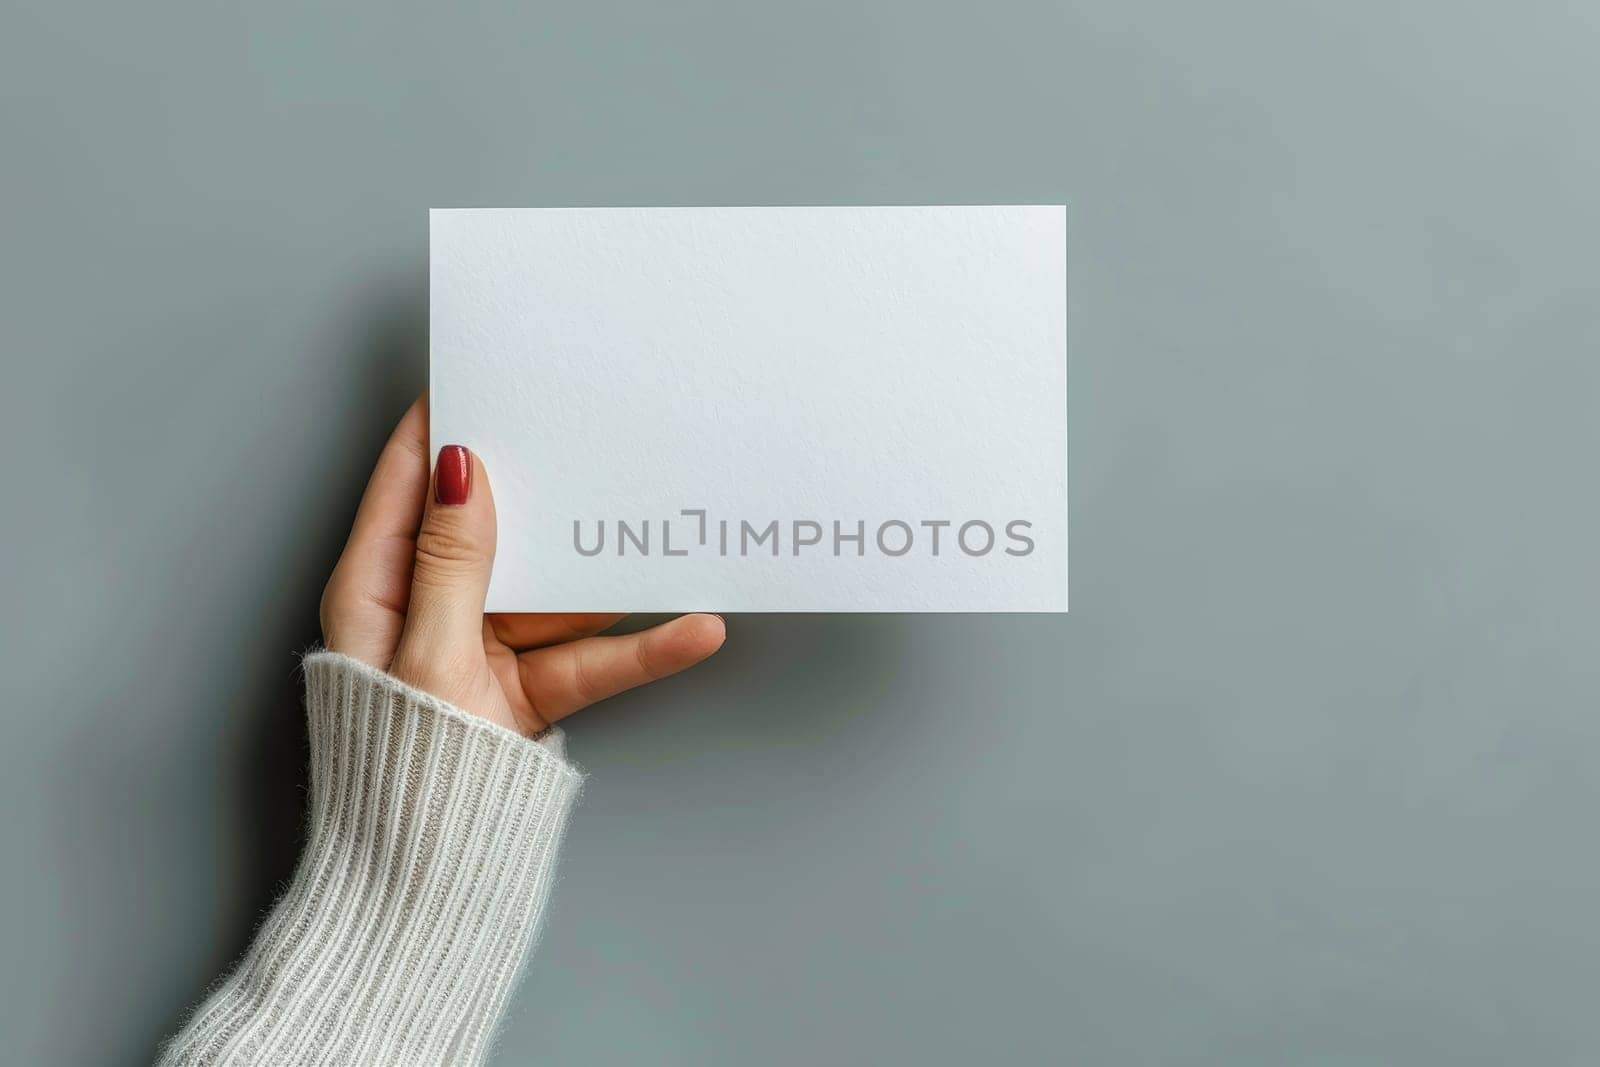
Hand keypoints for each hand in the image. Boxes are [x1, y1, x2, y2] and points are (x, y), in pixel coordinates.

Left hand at [319, 394, 725, 734]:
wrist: (424, 885)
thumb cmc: (399, 773)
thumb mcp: (428, 657)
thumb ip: (453, 564)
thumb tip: (465, 470)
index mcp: (374, 589)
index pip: (409, 484)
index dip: (444, 425)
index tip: (487, 372)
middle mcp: (427, 611)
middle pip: (496, 529)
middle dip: (547, 489)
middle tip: (596, 432)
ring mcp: (481, 651)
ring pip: (554, 592)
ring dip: (608, 570)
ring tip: (663, 526)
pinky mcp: (527, 693)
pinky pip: (589, 657)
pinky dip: (638, 646)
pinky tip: (691, 626)